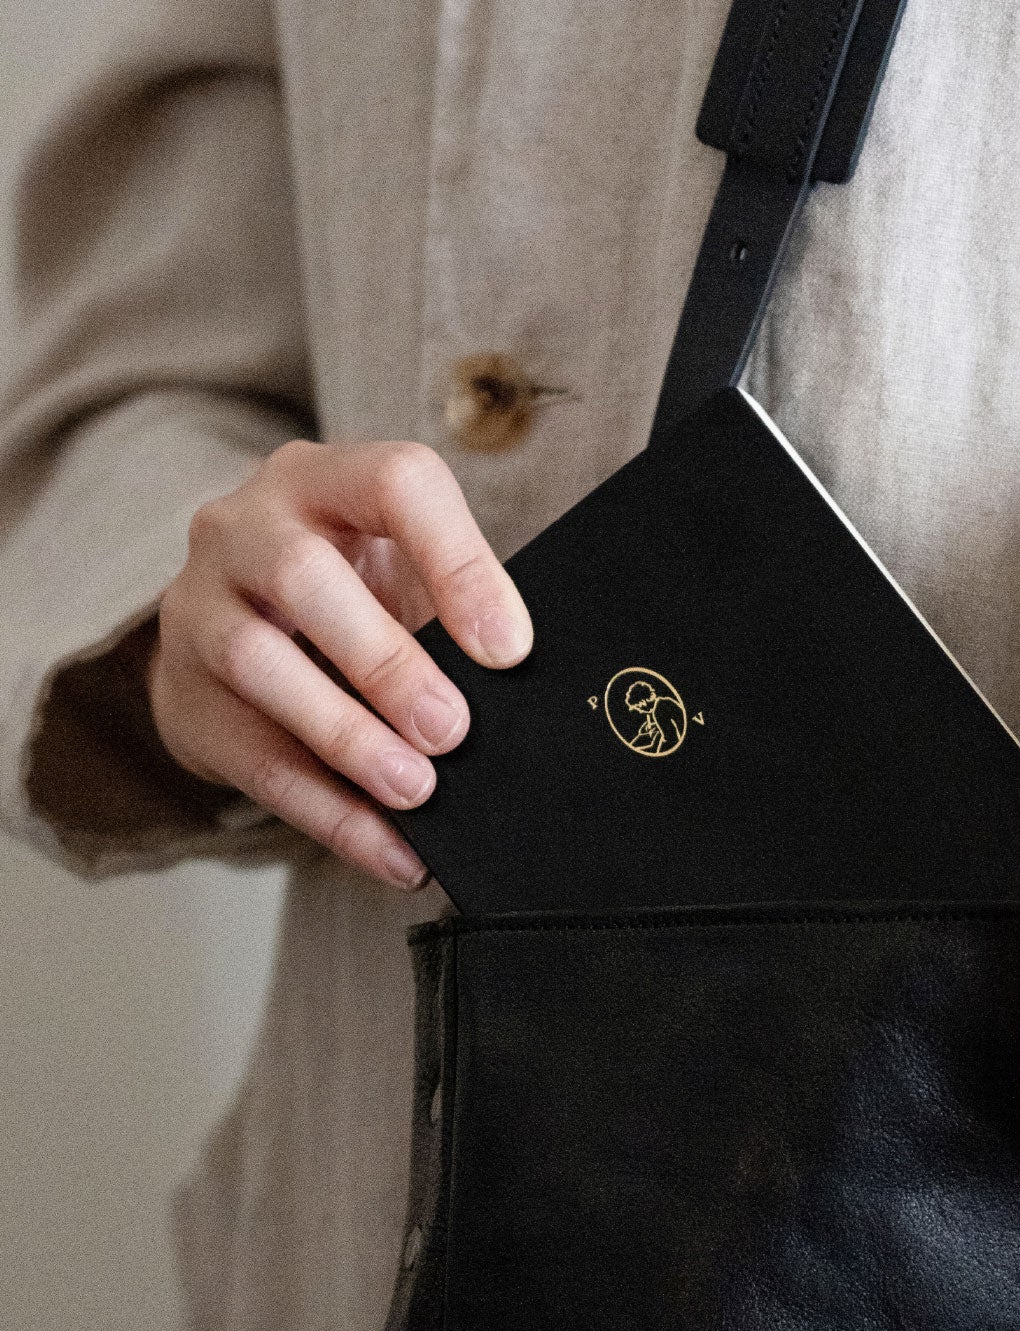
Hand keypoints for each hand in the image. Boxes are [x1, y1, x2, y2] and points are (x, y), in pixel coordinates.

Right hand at [148, 439, 531, 886]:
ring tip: (417, 790)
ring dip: (347, 736)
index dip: (457, 563)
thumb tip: (524, 688)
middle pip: (302, 575)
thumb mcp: (395, 575)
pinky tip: (393, 851)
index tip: (508, 649)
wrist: (228, 638)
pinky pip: (256, 760)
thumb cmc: (346, 597)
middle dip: (385, 661)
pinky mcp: (184, 694)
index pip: (394, 484)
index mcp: (325, 479)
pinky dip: (332, 813)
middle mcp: (246, 525)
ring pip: (258, 662)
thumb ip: (449, 613)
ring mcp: (200, 605)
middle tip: (452, 729)